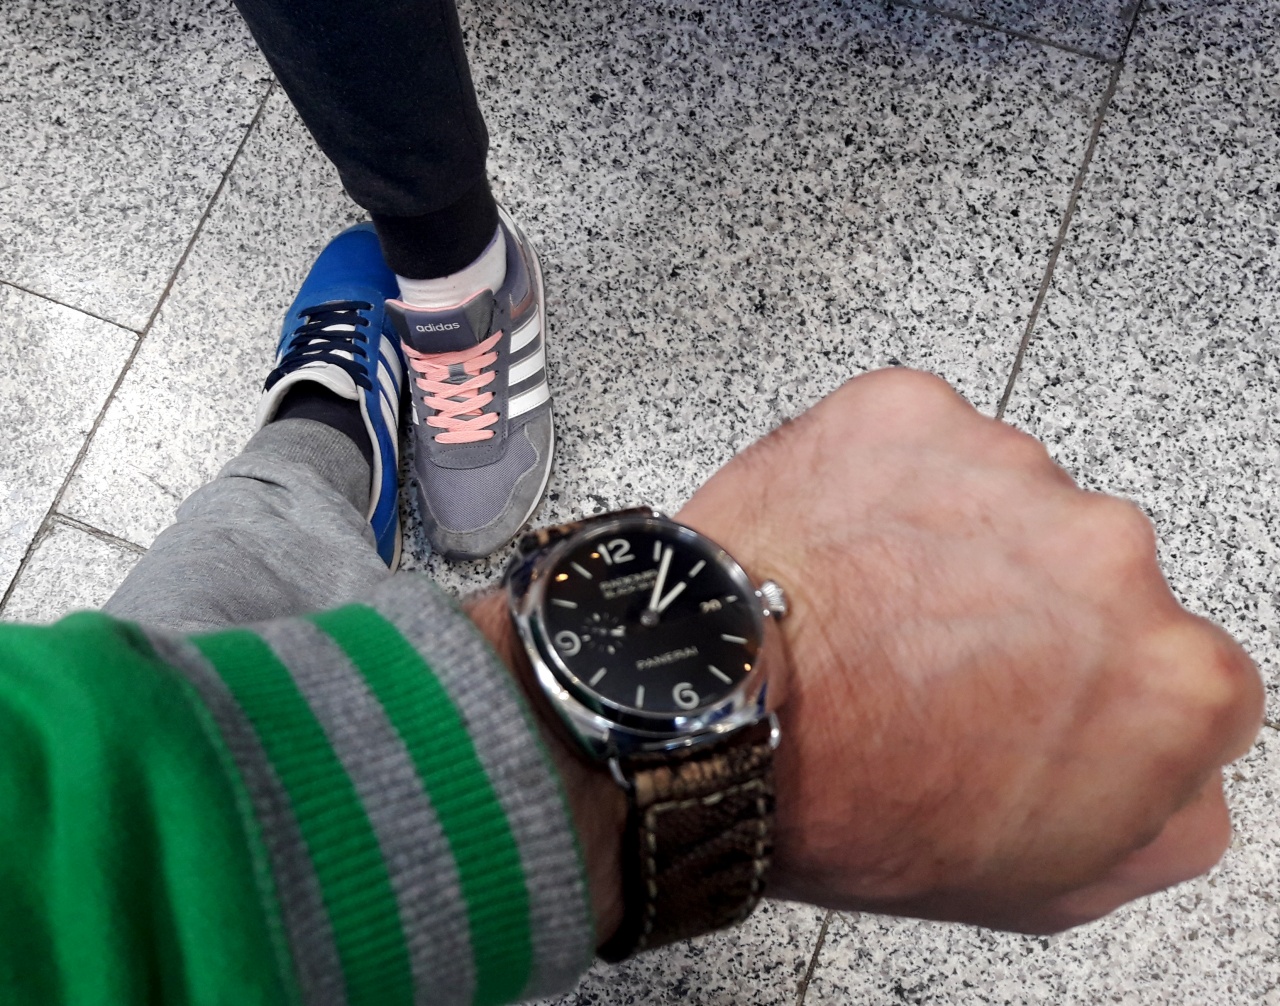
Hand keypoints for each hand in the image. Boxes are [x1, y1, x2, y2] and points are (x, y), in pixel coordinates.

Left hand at [676, 369, 1262, 932]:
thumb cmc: (852, 804)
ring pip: (1001, 502)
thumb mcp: (1047, 883)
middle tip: (931, 658)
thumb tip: (1180, 775)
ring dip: (952, 541)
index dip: (1094, 693)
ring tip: (865, 606)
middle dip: (1029, 610)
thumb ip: (1161, 820)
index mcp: (1173, 680)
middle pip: (1091, 575)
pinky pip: (918, 445)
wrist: (709, 718)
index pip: (1178, 671)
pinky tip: (835, 548)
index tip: (1032, 701)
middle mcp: (1113, 556)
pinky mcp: (913, 413)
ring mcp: (1009, 469)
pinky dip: (882, 484)